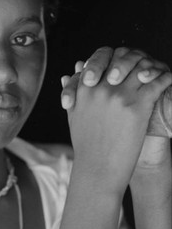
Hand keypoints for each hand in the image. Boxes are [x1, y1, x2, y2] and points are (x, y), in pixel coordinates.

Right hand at [61, 47, 171, 189]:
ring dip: (151, 67)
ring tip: (158, 70)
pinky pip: (156, 83)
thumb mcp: (73, 116)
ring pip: (141, 67)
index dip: (115, 58)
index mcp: (84, 88)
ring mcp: (119, 95)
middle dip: (134, 58)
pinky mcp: (137, 106)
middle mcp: (100, 87)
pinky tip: (168, 79)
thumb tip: (67, 76)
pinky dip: (164, 79)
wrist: (97, 170)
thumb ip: (71, 93)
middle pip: (122, 59)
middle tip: (143, 62)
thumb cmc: (86, 146)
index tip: (124, 62)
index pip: (101, 59)